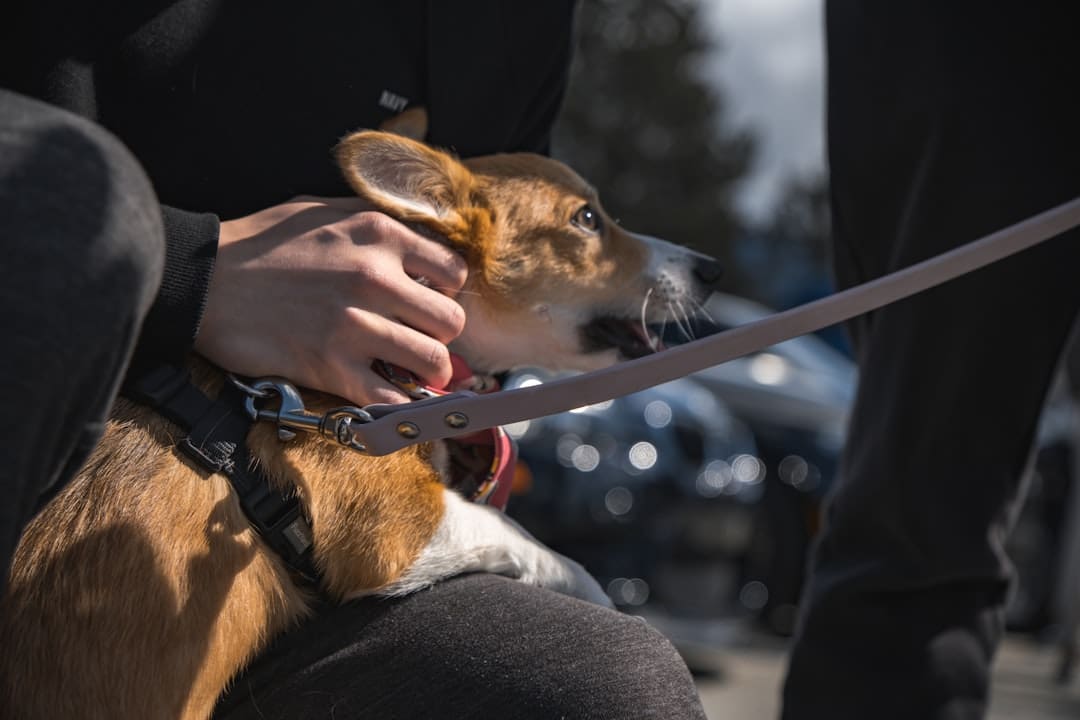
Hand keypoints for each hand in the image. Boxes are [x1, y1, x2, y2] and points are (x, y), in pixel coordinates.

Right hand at [194, 196, 466, 404]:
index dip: (446, 292)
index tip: (427, 301)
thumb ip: (375, 224)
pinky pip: (392, 398)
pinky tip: (388, 395)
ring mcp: (355, 325)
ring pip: (433, 363)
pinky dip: (398, 404)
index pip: (454, 273)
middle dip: (441, 335)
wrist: (202, 281)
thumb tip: (419, 246)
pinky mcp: (331, 367)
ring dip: (428, 373)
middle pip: (451, 322)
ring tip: (411, 371)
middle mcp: (375, 277)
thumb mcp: (322, 210)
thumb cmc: (260, 243)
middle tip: (420, 340)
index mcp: (379, 234)